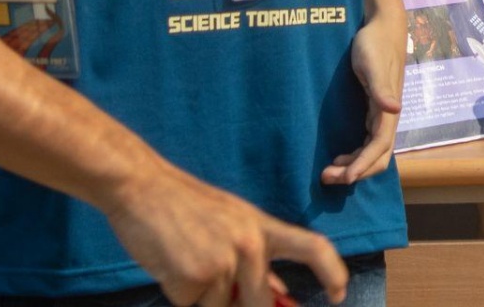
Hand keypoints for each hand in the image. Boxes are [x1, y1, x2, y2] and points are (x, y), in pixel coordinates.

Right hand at [104, 160, 345, 306]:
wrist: (143, 188)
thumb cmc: (185, 208)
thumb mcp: (232, 224)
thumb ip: (256, 259)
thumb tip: (280, 296)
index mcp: (262, 227)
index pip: (312, 247)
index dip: (333, 272)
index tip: (340, 293)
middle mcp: (250, 244)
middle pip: (259, 303)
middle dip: (238, 305)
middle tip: (208, 271)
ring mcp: (224, 261)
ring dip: (201, 298)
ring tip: (184, 260)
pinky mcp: (194, 278)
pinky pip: (191, 306)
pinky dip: (178, 295)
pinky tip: (169, 265)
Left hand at [323, 9, 406, 186]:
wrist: (382, 27)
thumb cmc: (375, 44)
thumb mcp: (373, 65)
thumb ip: (382, 88)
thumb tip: (396, 110)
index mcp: (388, 109)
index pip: (380, 147)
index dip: (364, 164)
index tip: (345, 178)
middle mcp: (388, 117)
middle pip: (378, 157)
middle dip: (356, 172)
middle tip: (327, 178)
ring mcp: (382, 115)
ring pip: (373, 152)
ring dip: (353, 166)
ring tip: (328, 172)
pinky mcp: (374, 111)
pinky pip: (367, 142)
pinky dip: (355, 155)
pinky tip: (339, 156)